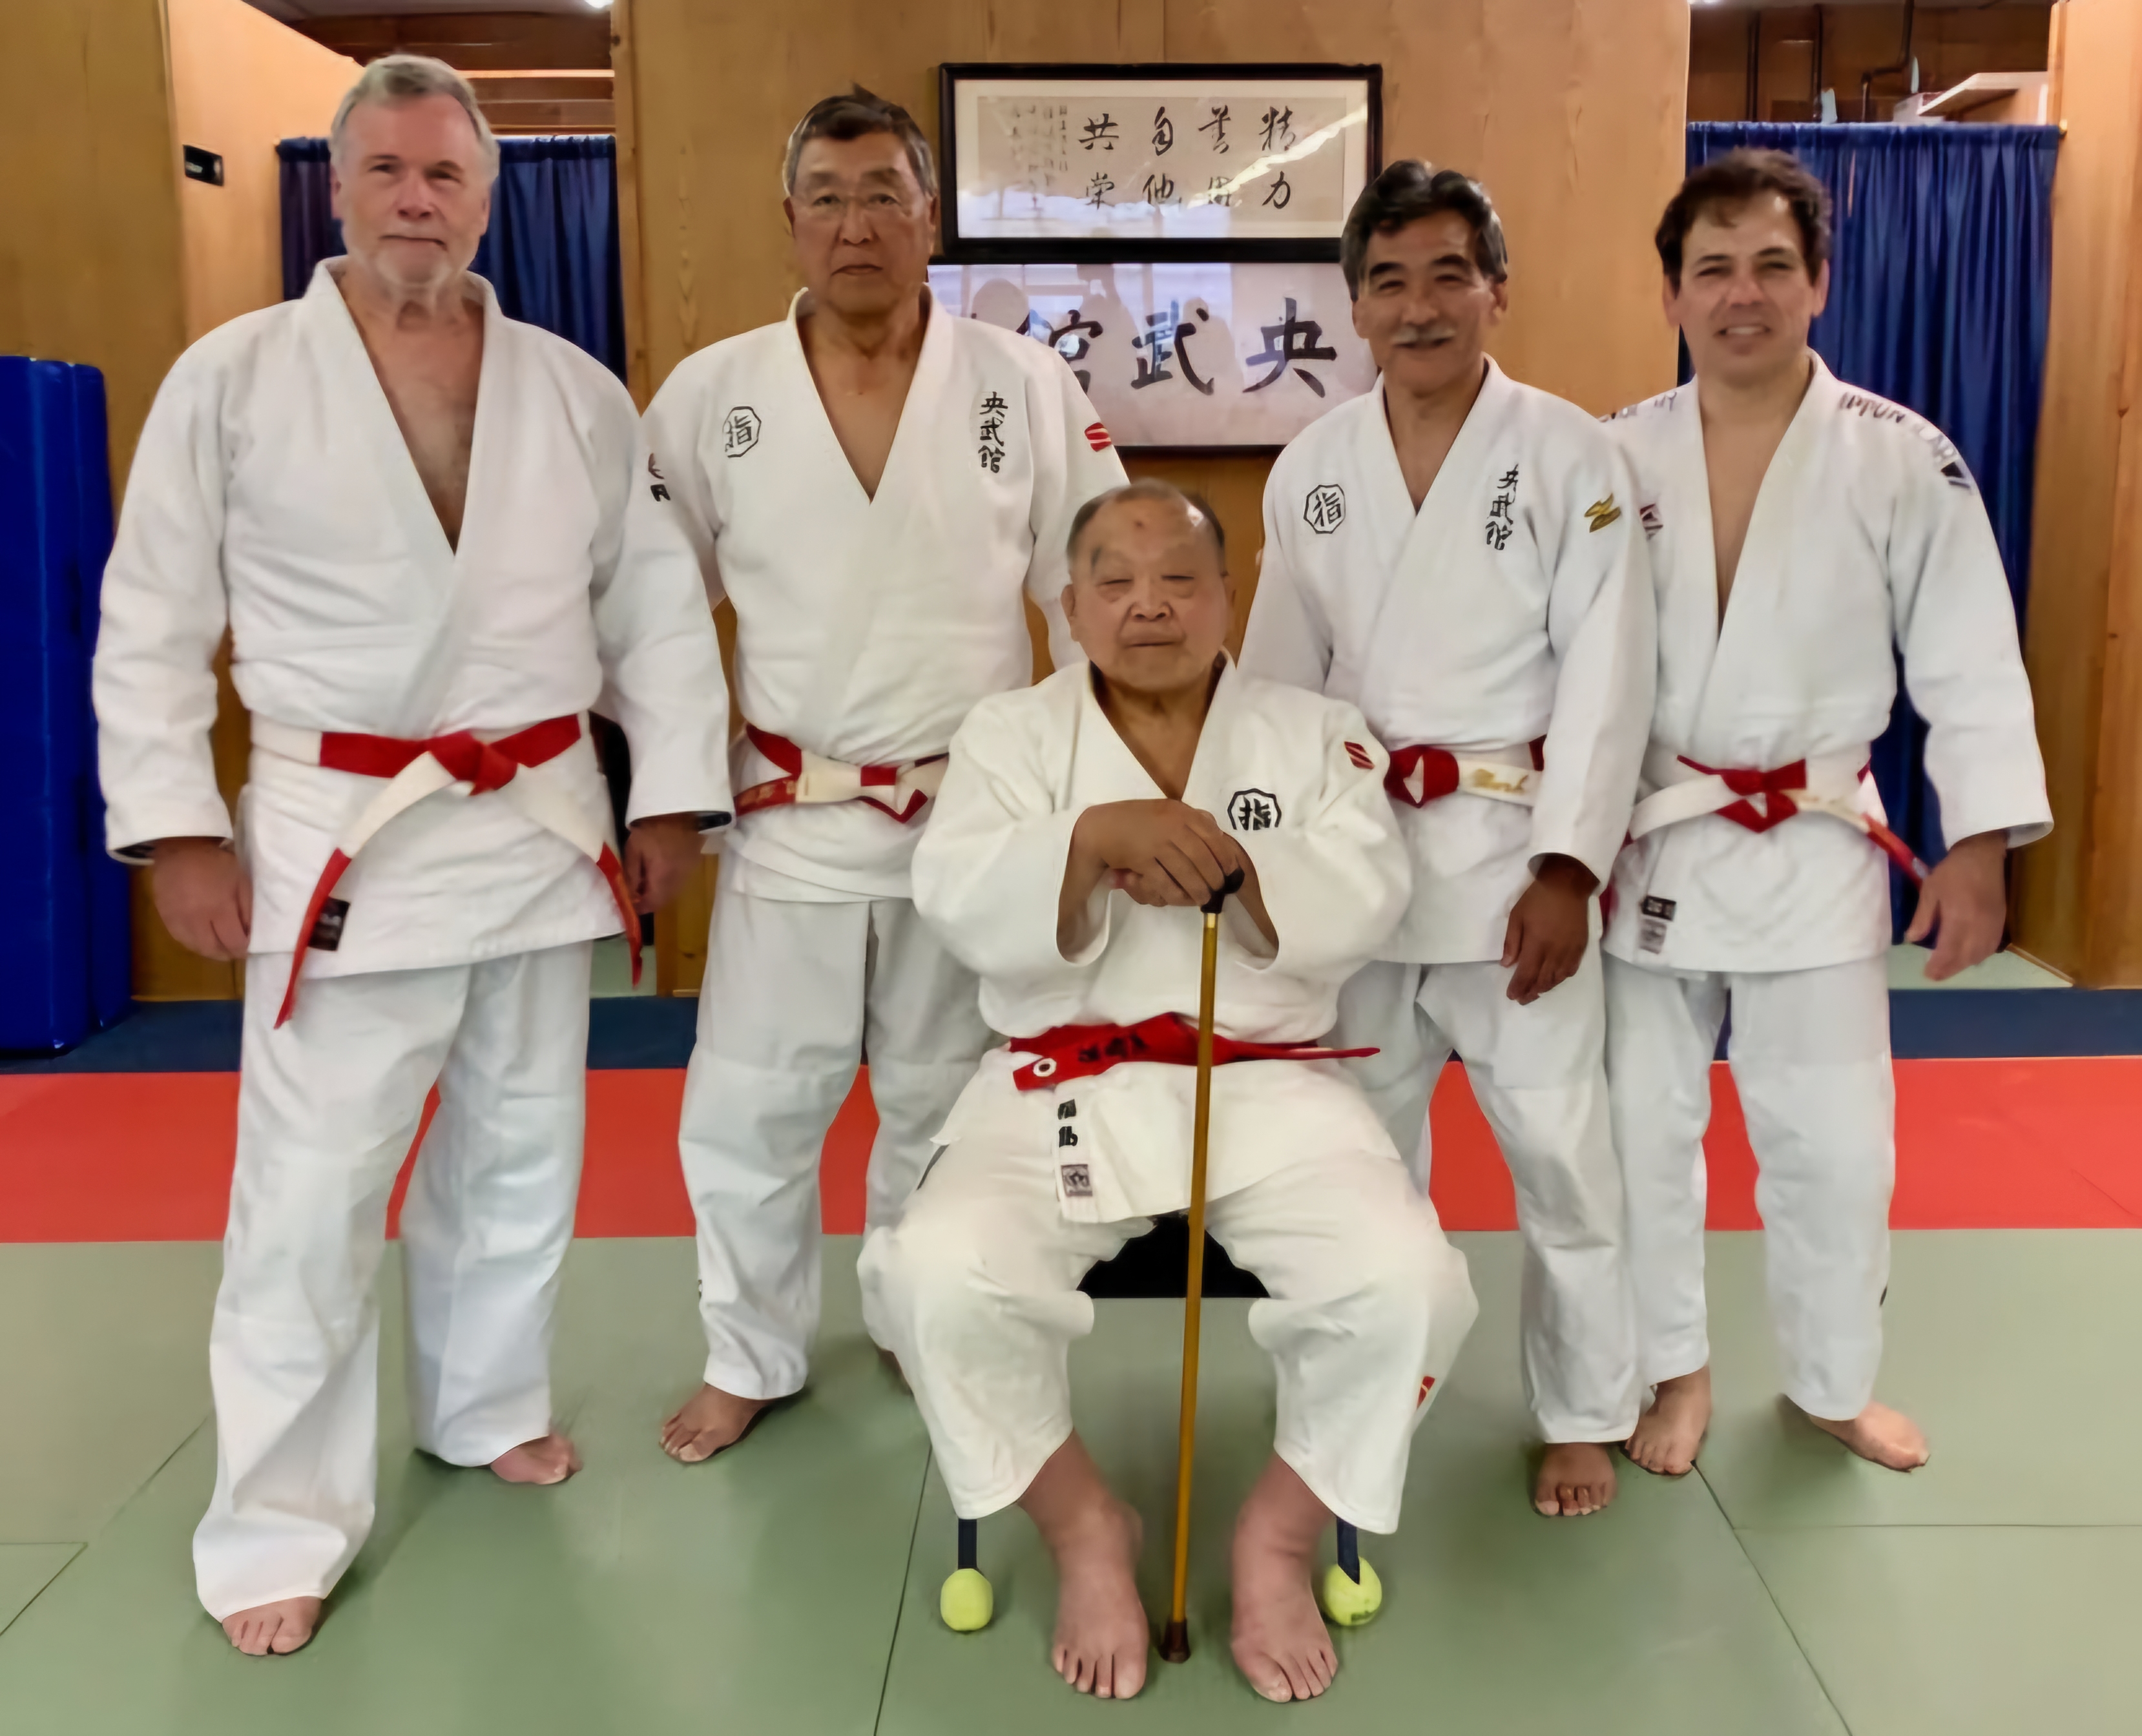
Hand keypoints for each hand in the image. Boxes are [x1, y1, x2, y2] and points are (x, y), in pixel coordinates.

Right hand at [151, 837, 251, 960]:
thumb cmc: (216, 863)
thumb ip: (247, 910)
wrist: (180, 848)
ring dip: (210, 950)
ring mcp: (177, 920)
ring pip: (195, 947)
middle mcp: (195, 919)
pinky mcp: (164, 917)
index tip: (248, 946)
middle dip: (227, 953)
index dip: (243, 948)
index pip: (233, 942)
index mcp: (218, 909)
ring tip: (219, 945)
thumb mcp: (241, 882)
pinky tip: (202, 937)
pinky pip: (180, 939)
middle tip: (234, 949)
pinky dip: (194, 942)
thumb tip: (250, 933)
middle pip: (212, 950)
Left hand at [622, 813, 703, 913]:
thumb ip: (631, 874)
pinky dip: (667, 883)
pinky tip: (660, 870)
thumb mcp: (634, 848)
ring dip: (658, 892)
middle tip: (636, 890)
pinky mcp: (693, 866)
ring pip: (671, 893)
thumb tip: (629, 894)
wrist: (681, 811)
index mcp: (662, 878)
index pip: (651, 904)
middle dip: (649, 900)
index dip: (639, 907)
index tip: (629, 902)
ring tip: (646, 879)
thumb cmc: (653, 828)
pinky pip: (678, 882)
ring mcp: (688, 874)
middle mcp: (677, 881)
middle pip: (662, 901)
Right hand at [1070, 799, 1248, 908]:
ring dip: (1197, 889)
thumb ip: (1191, 820)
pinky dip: (1175, 894)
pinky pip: (1164, 881)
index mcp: (1180, 812)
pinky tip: (1180, 899)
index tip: (1231, 871)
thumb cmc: (1137, 820)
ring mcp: (1156, 842)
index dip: (1225, 856)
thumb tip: (1219, 833)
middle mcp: (1171, 824)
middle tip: (1218, 889)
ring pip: (1186, 871)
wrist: (1101, 826)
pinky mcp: (1141, 859)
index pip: (1212, 835)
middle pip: (1202, 857)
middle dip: (1213, 877)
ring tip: (1203, 899)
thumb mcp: (1166, 811)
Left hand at [1501, 854, 1595, 1004]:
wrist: (1567, 886)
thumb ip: (1512, 942)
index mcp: (1537, 944)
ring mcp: (1570, 951)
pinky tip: (1554, 980)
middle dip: (1530, 992)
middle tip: (1521, 999)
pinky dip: (1560, 978)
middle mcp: (1555, 952)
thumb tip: (1507, 965)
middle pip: (1542, 980)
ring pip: (1557, 978)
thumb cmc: (1538, 899)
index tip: (1511, 995)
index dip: (1518, 987)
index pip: (1526, 974)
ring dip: (1545, 988)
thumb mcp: (1517, 916)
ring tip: (1535, 993)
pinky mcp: (1580, 947)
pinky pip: (1570, 970)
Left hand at [1906, 830, 2007, 981]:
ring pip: (1981, 953)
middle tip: (1935, 975)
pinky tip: (1968, 957)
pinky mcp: (2001, 920)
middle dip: (1950, 969)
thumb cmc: (1953, 871)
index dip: (1939, 965)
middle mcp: (1979, 924)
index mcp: (1959, 916)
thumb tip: (1912, 939)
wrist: (1983, 854)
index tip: (1927, 974)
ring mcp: (1993, 923)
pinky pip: (1992, 946)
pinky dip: (1979, 955)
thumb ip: (1923, 917)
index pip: (1949, 949)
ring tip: (1948, 968)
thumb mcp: (1930, 890)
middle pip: (1966, 956)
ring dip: (1964, 964)